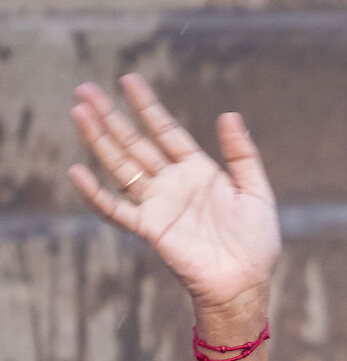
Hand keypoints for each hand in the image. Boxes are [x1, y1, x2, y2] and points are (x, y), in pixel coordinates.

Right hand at [69, 75, 279, 320]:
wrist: (246, 281)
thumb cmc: (256, 241)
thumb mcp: (256, 192)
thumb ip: (242, 154)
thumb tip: (229, 114)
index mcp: (197, 171)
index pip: (166, 131)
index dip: (147, 106)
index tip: (127, 79)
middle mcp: (172, 183)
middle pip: (134, 142)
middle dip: (110, 116)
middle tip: (85, 89)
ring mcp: (158, 204)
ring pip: (121, 165)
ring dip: (98, 140)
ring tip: (79, 112)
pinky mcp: (150, 228)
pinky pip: (116, 209)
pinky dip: (95, 193)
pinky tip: (77, 172)